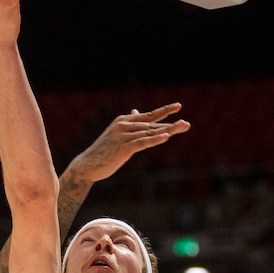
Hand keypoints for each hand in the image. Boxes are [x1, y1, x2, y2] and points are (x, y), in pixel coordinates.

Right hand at [71, 103, 190, 183]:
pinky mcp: (123, 147)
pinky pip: (143, 142)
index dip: (163, 112)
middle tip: (187, 124)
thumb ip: (129, 125)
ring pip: (150, 132)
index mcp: (123, 121)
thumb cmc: (103, 152)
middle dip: (170, 124)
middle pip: (152, 124)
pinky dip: (155, 139)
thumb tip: (136, 112)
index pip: (148, 116)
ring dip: (168, 130)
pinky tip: (166, 137)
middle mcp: (124, 125)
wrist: (87, 165)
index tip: (178, 107)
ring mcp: (123, 136)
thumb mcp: (116, 135)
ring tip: (182, 127)